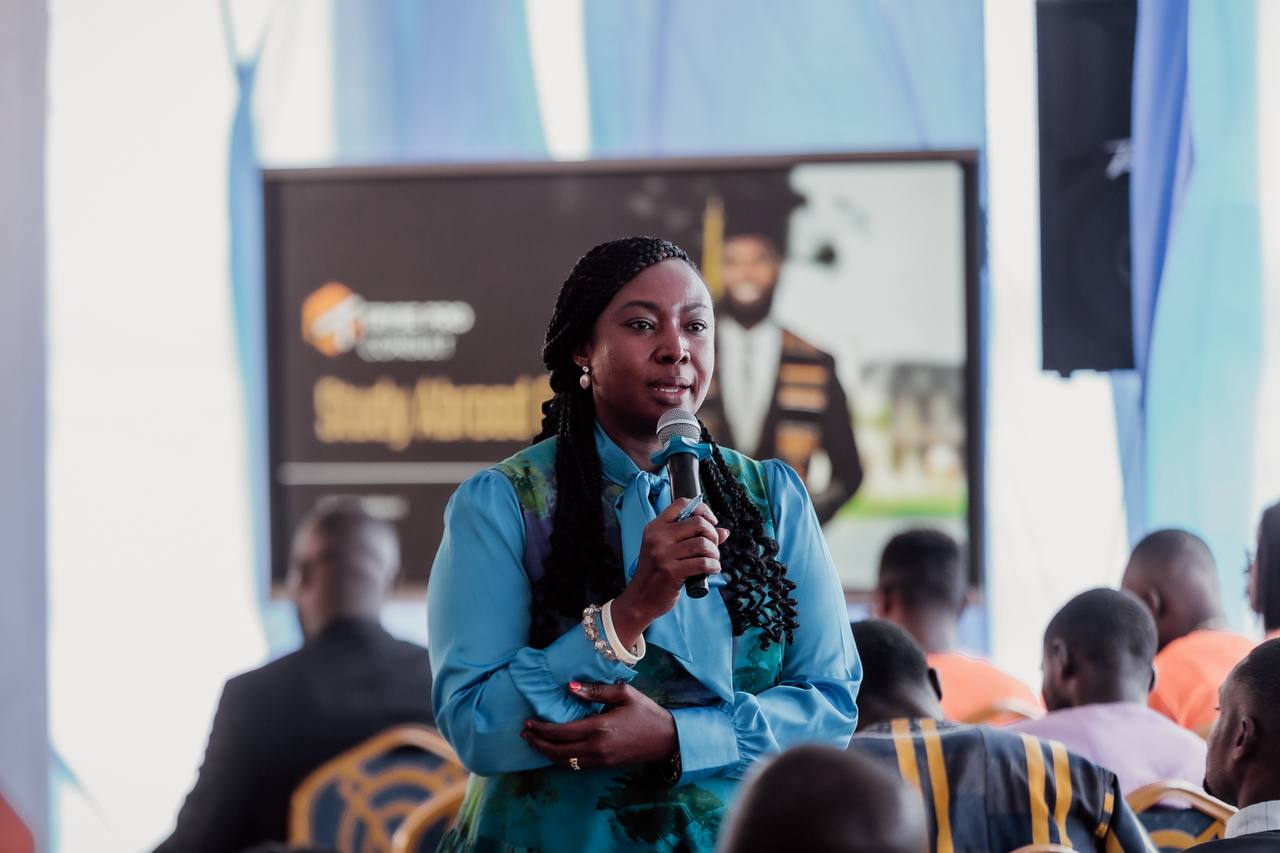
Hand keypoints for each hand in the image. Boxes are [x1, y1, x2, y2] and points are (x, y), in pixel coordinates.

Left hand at [522, 682, 677, 769]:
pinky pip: (576, 766)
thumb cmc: (645, 712)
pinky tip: (555, 750)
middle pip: (557, 751)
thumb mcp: (624, 694)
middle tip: (525, 733)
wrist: (666, 739)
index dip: (541, 729)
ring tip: (534, 742)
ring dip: (547, 753)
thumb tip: (570, 687)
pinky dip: (561, 759)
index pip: (561, 732)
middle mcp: (597, 747)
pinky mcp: (604, 766)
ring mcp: (600, 760)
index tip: (528, 722)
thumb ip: (596, 691)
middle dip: (537, 743)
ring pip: (565, 762)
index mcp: (599, 728)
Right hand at [610, 498, 729, 648]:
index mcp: (655, 527)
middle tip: (713, 547)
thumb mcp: (667, 550)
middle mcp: (658, 537)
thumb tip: (724, 532)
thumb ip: (692, 538)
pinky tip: (712, 569)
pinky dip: (714, 566)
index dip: (703, 510)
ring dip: (715, 553)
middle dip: (713, 535)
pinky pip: (703, 563)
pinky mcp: (671, 571)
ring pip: (703, 543)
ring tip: (713, 560)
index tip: (711, 523)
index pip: (682, 504)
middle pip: (698, 522)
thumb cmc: (656, 574)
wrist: (640, 599)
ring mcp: (663, 554)